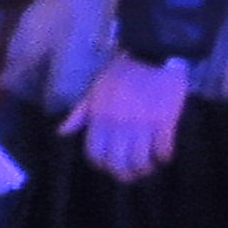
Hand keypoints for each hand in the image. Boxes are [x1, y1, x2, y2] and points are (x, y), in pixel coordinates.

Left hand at [72, 55, 184, 183]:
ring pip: (141, 160)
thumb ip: (79, 114)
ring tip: (150, 166)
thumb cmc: (122, 70)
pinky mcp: (165, 122)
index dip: (103, 165)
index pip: (95, 153)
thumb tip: (62, 132)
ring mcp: (143, 125)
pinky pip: (164, 149)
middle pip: (118, 163)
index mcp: (99, 118)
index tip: (111, 167)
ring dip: (146, 168)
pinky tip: (165, 156)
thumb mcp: (94, 90)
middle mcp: (118, 125)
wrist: (153, 53)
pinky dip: (164, 157)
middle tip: (134, 175)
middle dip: (126, 175)